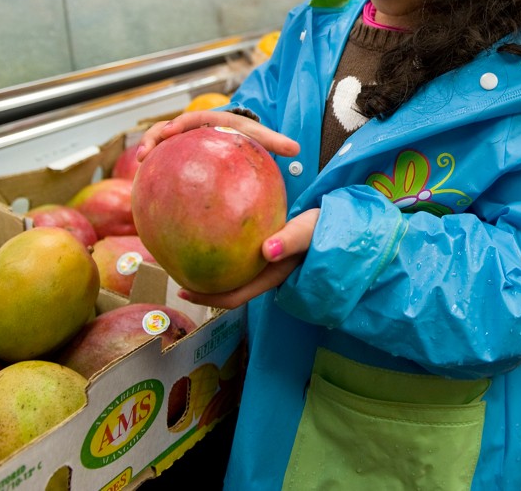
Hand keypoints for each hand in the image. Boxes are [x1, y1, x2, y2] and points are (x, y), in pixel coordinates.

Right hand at [135, 110, 299, 162]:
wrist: (237, 140)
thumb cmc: (246, 136)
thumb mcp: (258, 136)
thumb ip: (274, 141)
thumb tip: (296, 149)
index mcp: (206, 122)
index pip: (188, 120)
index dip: (176, 125)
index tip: (169, 132)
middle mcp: (188, 132)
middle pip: (164, 132)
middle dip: (152, 140)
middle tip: (144, 154)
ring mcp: (179, 147)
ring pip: (159, 149)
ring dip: (147, 156)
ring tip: (139, 169)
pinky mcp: (176, 162)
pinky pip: (162, 168)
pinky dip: (153, 177)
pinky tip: (149, 196)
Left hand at [177, 208, 319, 307]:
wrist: (345, 224)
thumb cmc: (328, 229)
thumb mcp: (310, 231)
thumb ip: (291, 240)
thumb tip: (267, 250)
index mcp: (272, 276)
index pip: (234, 296)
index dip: (207, 298)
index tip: (182, 289)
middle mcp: (266, 273)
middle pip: (228, 286)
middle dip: (201, 283)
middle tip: (175, 267)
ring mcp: (268, 262)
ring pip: (233, 271)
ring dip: (212, 267)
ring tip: (187, 251)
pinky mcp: (270, 248)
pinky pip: (240, 253)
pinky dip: (224, 248)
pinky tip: (214, 230)